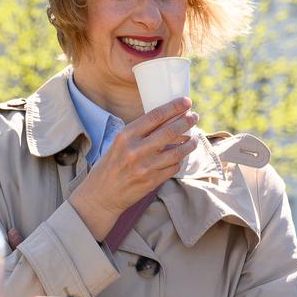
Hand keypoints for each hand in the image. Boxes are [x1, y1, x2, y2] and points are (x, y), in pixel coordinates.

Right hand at [70, 97, 196, 237]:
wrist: (101, 194)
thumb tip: (168, 120)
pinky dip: (180, 160)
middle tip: (194, 117)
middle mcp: (136, 150)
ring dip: (190, 143)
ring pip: (178, 151)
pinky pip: (174, 167)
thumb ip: (140, 133)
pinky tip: (180, 156)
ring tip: (193, 139)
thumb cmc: (111, 165)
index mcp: (126, 136)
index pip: (156, 116)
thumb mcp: (120, 143)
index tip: (186, 102)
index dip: (174, 107)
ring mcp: (146, 167)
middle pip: (170, 131)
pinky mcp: (152, 181)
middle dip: (186, 121)